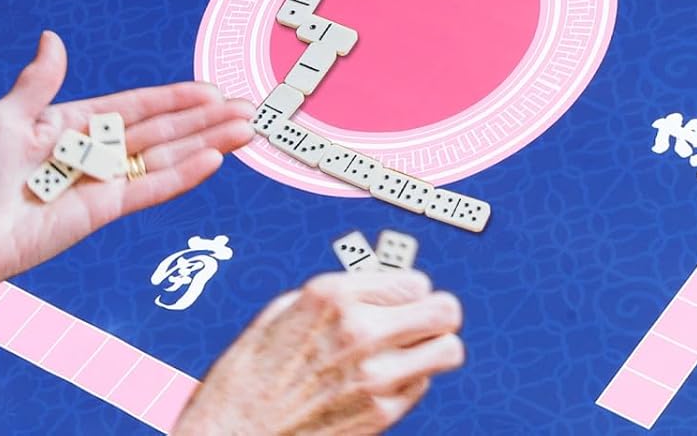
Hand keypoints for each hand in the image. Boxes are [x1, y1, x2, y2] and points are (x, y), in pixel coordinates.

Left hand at [0, 32, 254, 302]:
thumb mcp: (5, 117)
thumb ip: (39, 81)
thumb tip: (51, 39)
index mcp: (77, 125)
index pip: (138, 106)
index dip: (177, 97)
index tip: (212, 90)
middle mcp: (98, 153)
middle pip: (165, 130)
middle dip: (207, 119)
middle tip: (249, 108)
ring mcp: (104, 182)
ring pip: (167, 156)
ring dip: (208, 142)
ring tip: (247, 131)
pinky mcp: (104, 210)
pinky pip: (150, 188)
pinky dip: (183, 173)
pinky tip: (212, 159)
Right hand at [176, 269, 464, 434]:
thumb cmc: (248, 376)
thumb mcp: (284, 311)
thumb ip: (336, 293)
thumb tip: (376, 283)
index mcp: (333, 296)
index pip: (414, 280)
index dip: (409, 291)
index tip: (400, 299)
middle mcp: (360, 330)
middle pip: (445, 310)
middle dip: (437, 313)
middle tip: (422, 320)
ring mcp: (374, 375)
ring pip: (448, 349)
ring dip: (434, 347)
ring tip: (413, 350)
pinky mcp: (379, 415)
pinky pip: (422, 386)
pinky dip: (411, 381)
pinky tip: (383, 382)